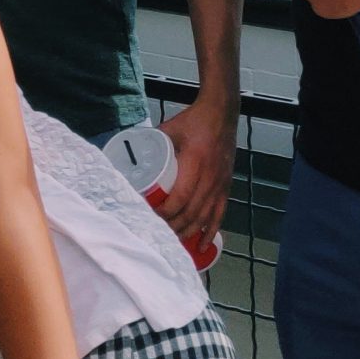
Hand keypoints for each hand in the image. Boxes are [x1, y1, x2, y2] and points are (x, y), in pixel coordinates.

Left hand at [156, 96, 233, 242]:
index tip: (151, 217)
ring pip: (204, 217)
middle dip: (174, 227)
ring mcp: (220, 184)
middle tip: (157, 233)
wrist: (222, 113)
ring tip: (174, 241)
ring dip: (189, 232)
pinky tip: (203, 245)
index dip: (166, 213)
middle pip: (191, 213)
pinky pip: (220, 214)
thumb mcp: (170, 129)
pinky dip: (211, 231)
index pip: (180, 199)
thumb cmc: (194, 121)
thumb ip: (154, 142)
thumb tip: (133, 155)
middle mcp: (210, 178)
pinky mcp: (226, 186)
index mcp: (195, 164)